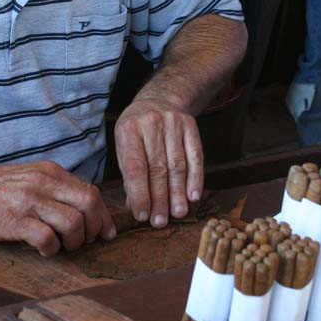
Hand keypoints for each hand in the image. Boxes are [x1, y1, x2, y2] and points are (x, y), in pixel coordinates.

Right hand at [0, 161, 115, 255]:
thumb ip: (54, 187)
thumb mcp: (28, 176)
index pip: (90, 191)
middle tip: (88, 242)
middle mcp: (43, 183)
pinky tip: (43, 250)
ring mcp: (29, 201)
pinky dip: (52, 249)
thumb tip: (82, 207)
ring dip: (75, 242)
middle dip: (96, 228)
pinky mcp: (15, 221)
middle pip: (89, 204)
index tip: (106, 232)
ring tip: (64, 246)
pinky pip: (48, 239)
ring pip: (74, 223)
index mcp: (49, 171)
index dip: (103, 215)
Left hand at [114, 97, 203, 228]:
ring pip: (177, 164)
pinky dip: (195, 178)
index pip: (135, 167)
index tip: (142, 215)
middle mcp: (151, 124)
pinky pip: (195, 156)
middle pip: (158, 168)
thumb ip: (129, 175)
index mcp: (129, 130)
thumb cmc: (137, 131)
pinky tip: (193, 196)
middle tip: (161, 221)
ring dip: (178, 193)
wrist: (159, 99)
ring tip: (178, 213)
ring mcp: (173, 123)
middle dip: (160, 198)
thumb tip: (136, 207)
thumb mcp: (125, 145)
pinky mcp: (191, 125)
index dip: (139, 193)